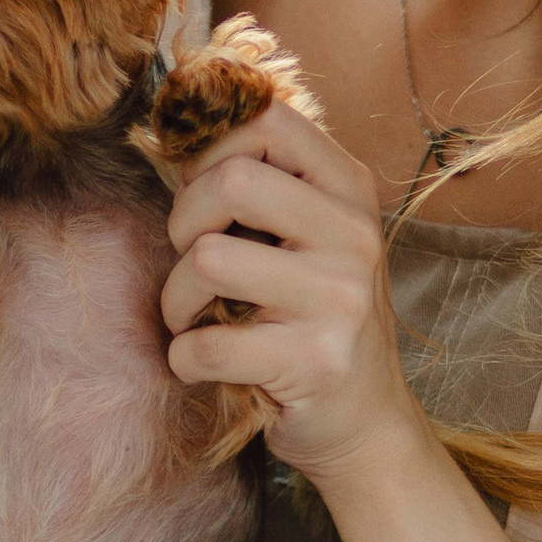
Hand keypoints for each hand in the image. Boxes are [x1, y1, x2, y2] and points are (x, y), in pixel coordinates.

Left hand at [159, 100, 422, 483]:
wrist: (366, 422)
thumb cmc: (317, 318)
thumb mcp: (313, 235)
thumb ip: (266, 181)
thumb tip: (179, 124)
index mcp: (349, 190)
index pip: (268, 119)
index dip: (210, 146)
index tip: (200, 189)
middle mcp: (353, 236)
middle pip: (230, 181)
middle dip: (183, 221)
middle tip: (191, 259)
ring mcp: (338, 300)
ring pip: (207, 259)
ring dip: (175, 298)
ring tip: (192, 317)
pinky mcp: (313, 362)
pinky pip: (206, 345)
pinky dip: (184, 357)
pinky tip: (203, 362)